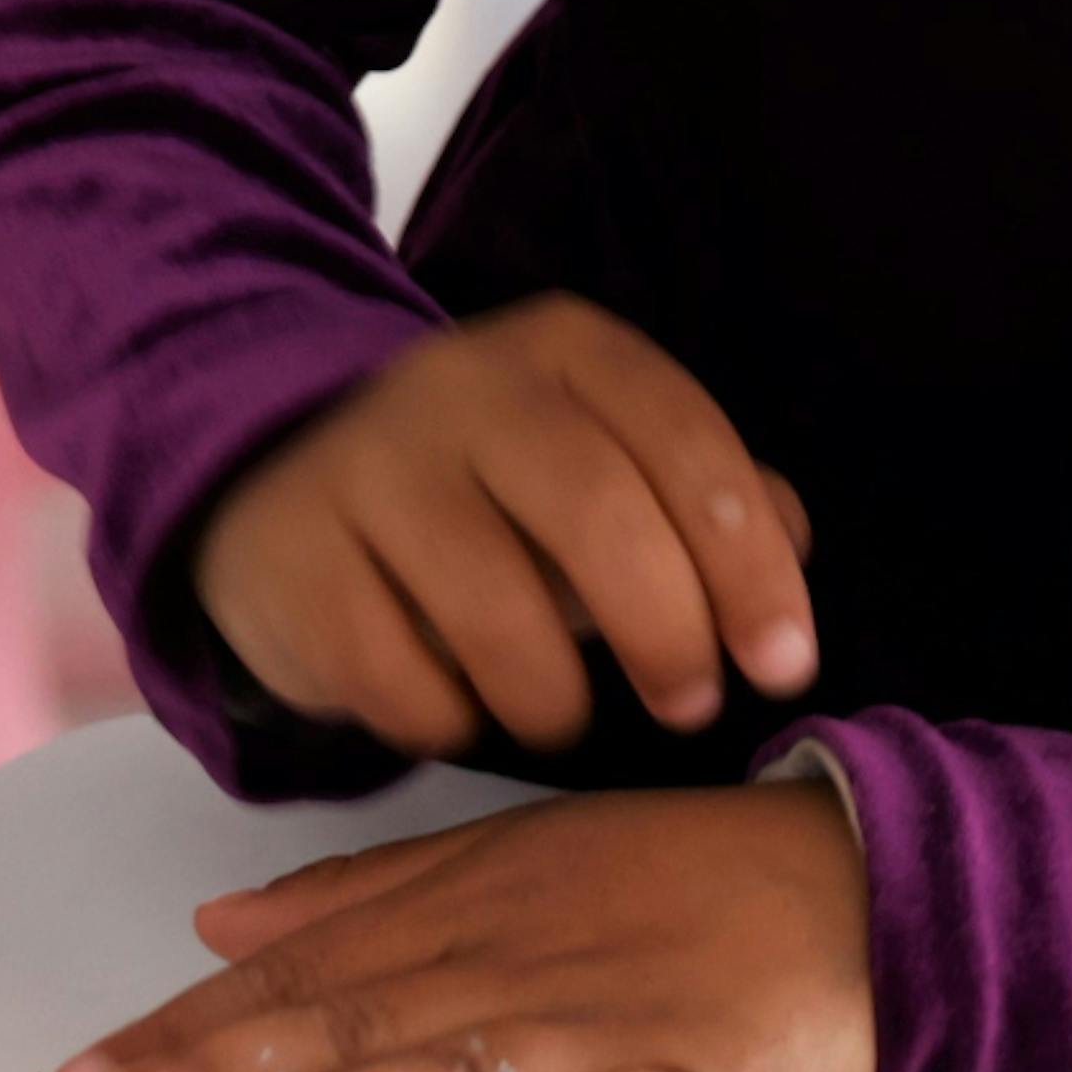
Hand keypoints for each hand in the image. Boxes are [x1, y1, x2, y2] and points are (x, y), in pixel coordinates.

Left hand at [49, 779, 881, 1071]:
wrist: (859, 883)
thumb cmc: (674, 880)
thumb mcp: (509, 853)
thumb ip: (365, 891)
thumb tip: (217, 922)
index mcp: (455, 907)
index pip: (290, 979)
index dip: (184, 1032)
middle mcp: (502, 961)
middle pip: (336, 1025)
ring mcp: (589, 1024)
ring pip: (439, 1071)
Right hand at [190, 295, 818, 759]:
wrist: (279, 484)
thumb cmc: (486, 493)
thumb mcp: (600, 463)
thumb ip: (702, 494)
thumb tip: (793, 539)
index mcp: (558, 351)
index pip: (680, 436)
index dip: (746, 557)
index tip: (783, 662)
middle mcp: (457, 387)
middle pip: (594, 508)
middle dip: (665, 629)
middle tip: (690, 705)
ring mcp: (363, 467)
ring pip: (491, 607)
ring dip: (552, 697)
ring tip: (561, 717)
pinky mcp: (292, 559)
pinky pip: (393, 673)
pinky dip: (445, 719)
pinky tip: (455, 708)